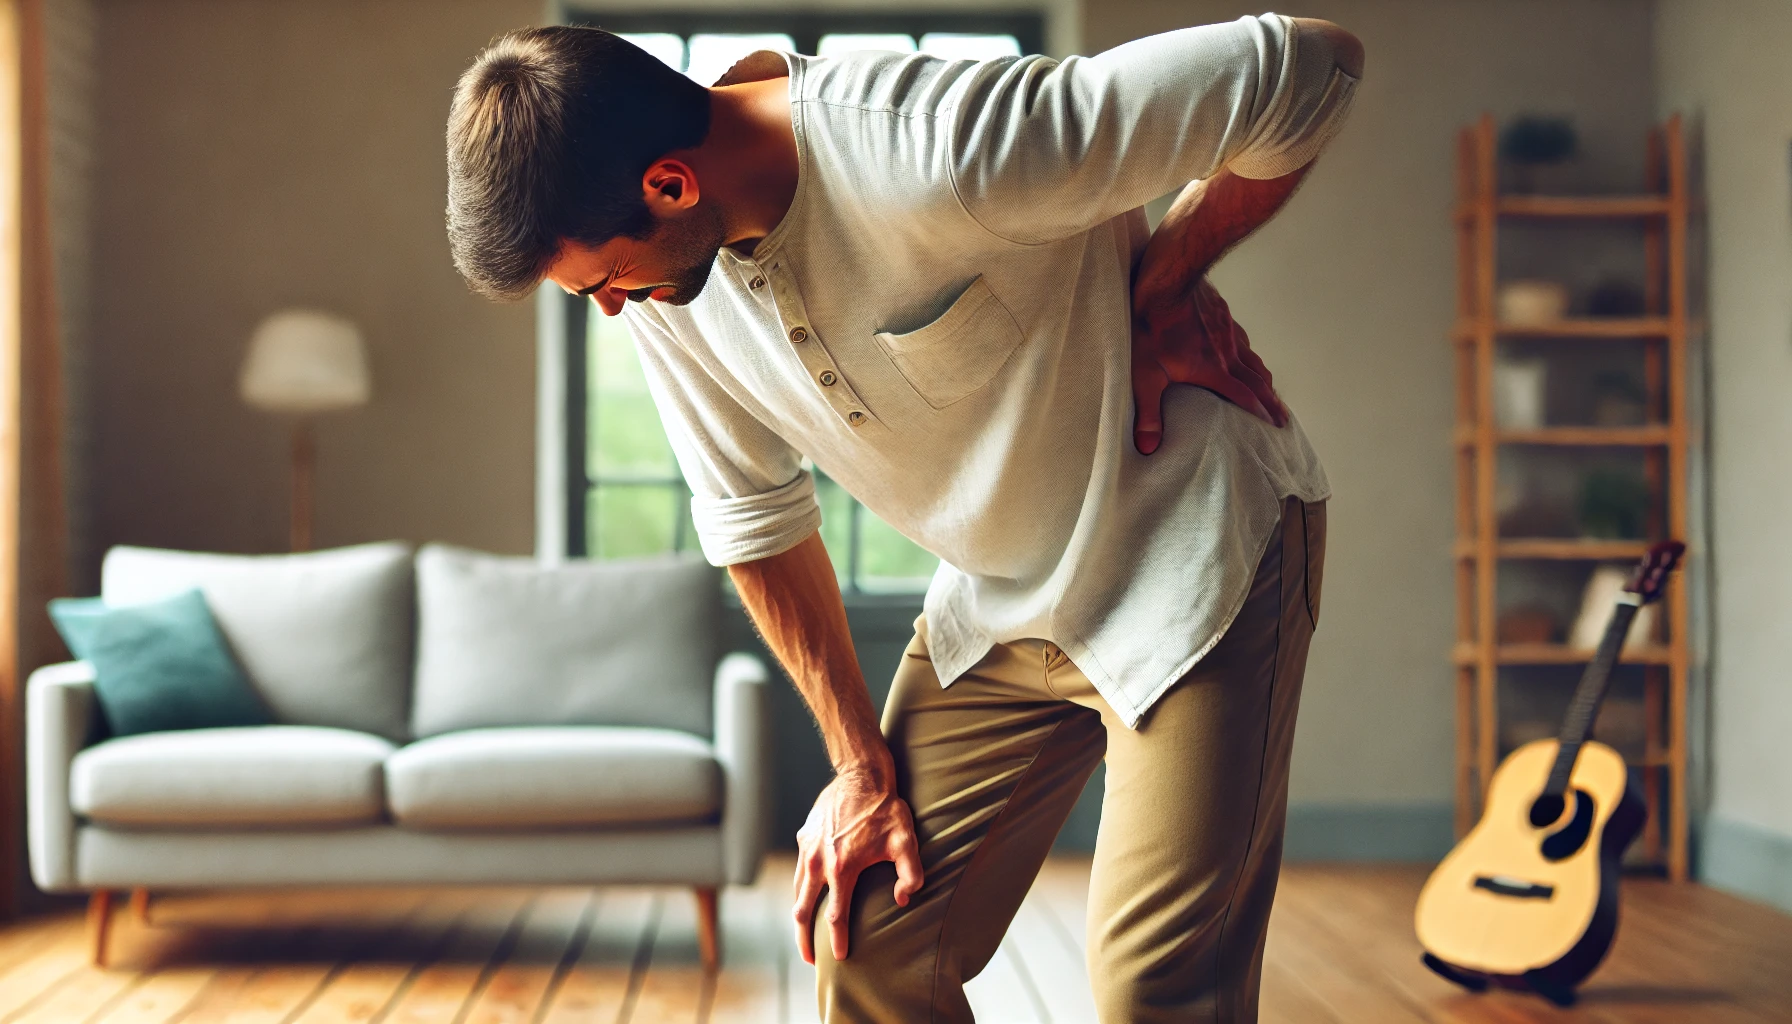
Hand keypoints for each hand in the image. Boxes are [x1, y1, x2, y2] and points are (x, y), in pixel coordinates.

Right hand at [792, 767, 923, 964]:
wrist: (861, 774)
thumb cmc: (886, 809)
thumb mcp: (906, 841)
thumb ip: (911, 875)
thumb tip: (902, 900)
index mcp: (842, 867)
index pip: (836, 915)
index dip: (838, 940)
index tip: (841, 957)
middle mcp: (818, 861)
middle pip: (803, 912)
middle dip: (805, 940)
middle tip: (811, 959)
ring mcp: (807, 849)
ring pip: (797, 892)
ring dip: (799, 917)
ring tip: (804, 935)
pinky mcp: (803, 838)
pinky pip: (798, 872)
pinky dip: (800, 891)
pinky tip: (807, 899)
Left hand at [1131, 275, 1287, 454]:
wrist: (1166, 280)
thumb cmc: (1150, 327)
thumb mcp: (1144, 375)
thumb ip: (1148, 412)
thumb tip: (1148, 448)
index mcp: (1212, 370)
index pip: (1244, 398)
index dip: (1260, 414)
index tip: (1274, 428)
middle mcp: (1227, 353)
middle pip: (1258, 382)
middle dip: (1272, 403)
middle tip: (1284, 419)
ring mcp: (1228, 333)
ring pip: (1254, 360)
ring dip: (1265, 380)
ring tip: (1272, 393)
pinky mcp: (1223, 316)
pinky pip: (1243, 341)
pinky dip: (1250, 355)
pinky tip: (1246, 356)